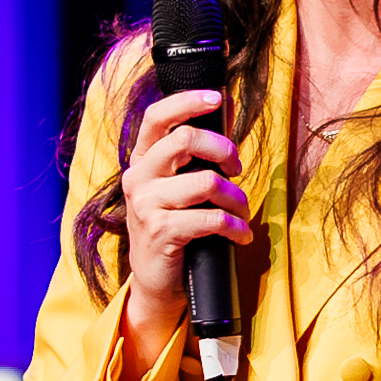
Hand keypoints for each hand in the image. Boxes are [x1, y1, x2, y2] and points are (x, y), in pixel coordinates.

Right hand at [115, 89, 250, 361]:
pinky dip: (234, 226)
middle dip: (223, 148)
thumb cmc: (174, 229)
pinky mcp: (161, 232)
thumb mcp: (178, 188)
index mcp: (142, 161)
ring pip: (205, 181)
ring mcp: (146, 206)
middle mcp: (138, 179)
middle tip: (237, 167)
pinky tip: (240, 234)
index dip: (187, 101)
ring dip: (235, 196)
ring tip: (242, 211)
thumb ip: (194, 156)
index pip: (156, 116)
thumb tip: (225, 112)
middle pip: (184, 139)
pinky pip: (210, 219)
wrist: (156, 283)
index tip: (217, 97)